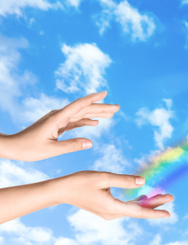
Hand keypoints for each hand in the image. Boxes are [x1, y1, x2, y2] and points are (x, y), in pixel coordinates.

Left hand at [0, 91, 118, 160]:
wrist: (12, 146)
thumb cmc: (28, 148)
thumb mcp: (51, 150)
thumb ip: (71, 146)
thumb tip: (91, 143)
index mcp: (57, 118)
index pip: (79, 105)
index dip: (93, 99)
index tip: (106, 93)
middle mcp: (59, 116)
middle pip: (84, 109)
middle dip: (101, 107)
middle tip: (117, 107)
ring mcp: (58, 120)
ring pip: (81, 114)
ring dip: (96, 113)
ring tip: (111, 114)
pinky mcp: (57, 126)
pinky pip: (75, 121)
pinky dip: (86, 121)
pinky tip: (95, 123)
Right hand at [57, 171, 173, 219]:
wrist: (61, 190)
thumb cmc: (80, 182)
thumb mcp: (103, 177)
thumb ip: (123, 180)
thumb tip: (143, 181)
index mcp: (112, 207)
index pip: (138, 211)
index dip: (154, 211)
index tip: (168, 213)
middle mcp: (112, 213)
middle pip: (138, 209)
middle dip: (155, 204)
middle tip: (170, 197)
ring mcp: (109, 212)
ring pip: (133, 208)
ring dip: (146, 202)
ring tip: (161, 195)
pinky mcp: (106, 209)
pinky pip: (126, 206)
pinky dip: (136, 201)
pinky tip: (144, 195)